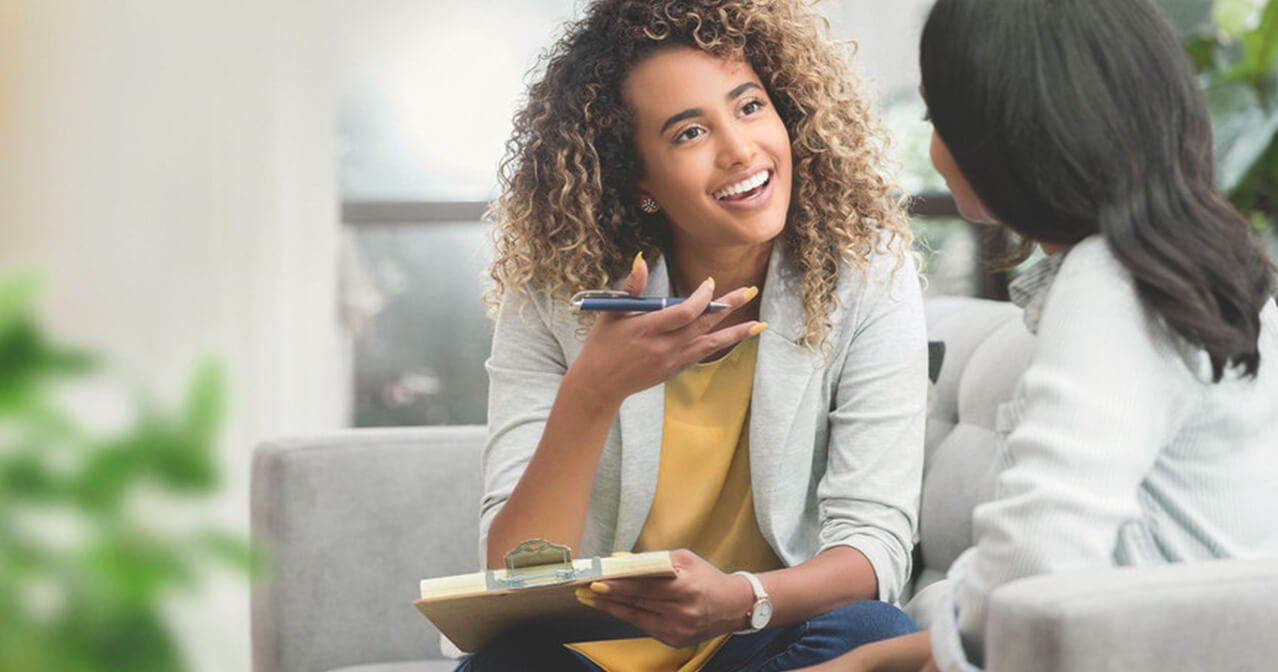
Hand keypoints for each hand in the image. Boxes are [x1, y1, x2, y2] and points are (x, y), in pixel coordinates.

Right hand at [564, 254, 763, 409]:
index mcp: (646, 329)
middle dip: (727, 307)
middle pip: (702, 325)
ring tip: (759, 325)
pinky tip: (734, 336)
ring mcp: (670, 361)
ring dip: (735, 333)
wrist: (598, 384)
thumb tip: (642, 260)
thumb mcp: (611, 312)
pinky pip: (701, 355)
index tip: (710, 283)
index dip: (701, 297)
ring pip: (709, 344)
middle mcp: (662, 347)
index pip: (684, 311)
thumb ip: (631, 287)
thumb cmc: (602, 344)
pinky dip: (718, 345)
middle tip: (750, 290)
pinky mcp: (673, 371)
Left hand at [575, 549, 754, 647]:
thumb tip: (619, 560)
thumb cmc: (707, 577)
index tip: (596, 581)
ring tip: (590, 600)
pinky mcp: (675, 640)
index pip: (644, 586)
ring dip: (611, 608)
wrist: (734, 606)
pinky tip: (613, 608)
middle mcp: (682, 611)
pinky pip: (645, 627)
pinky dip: (628, 616)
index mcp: (685, 587)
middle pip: (637, 604)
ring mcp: (679, 629)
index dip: (618, 585)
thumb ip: (651, 560)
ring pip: (636, 618)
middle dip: (607, 597)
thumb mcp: (684, 559)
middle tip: (583, 590)